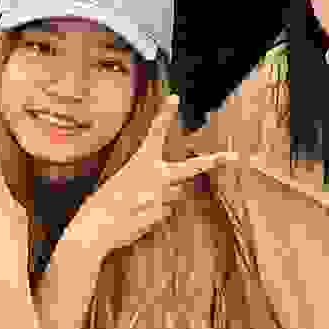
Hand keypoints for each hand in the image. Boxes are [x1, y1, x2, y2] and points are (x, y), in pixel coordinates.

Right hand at [67, 103, 235, 258]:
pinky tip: (136, 217)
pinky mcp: (162, 215)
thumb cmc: (102, 203)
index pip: (156, 133)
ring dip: (162, 197)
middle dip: (212, 162)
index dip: (165, 115)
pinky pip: (163, 211)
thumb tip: (171, 191)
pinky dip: (153, 213)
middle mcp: (157, 177)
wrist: (96, 228)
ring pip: (173, 194)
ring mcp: (163, 197)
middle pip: (191, 168)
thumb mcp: (121, 182)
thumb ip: (147, 181)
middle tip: (232, 156)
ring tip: (136, 205)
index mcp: (141, 162)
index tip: (174, 100)